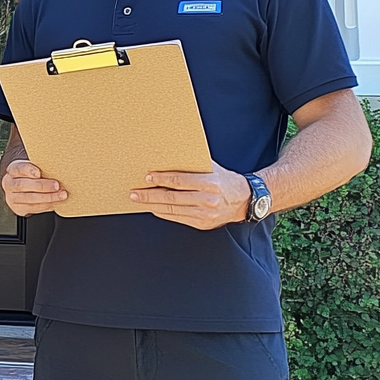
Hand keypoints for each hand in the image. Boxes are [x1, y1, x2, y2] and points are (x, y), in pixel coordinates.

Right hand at [1, 160, 67, 215]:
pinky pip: (33, 208)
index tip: (39, 173)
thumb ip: (41, 166)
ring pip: (29, 199)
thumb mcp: (33, 167)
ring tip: (61, 195)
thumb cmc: (31, 175)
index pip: (19, 168)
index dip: (29, 170)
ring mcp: (12, 198)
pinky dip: (47, 205)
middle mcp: (9, 184)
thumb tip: (58, 166)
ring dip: (48, 198)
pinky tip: (56, 202)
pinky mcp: (18, 208)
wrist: (23, 188)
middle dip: (42, 186)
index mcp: (13, 170)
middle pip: (23, 185)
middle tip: (57, 185)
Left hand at [130, 161, 250, 229]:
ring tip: (138, 200)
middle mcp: (207, 200)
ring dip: (153, 205)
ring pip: (173, 210)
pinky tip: (154, 208)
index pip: (179, 181)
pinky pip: (179, 218)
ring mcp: (205, 214)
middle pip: (172, 198)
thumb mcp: (211, 167)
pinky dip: (164, 213)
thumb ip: (192, 163)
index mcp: (209, 183)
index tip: (147, 178)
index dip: (161, 180)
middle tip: (134, 193)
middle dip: (150, 195)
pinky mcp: (203, 224)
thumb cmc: (224, 179)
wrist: (244, 200)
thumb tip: (168, 155)